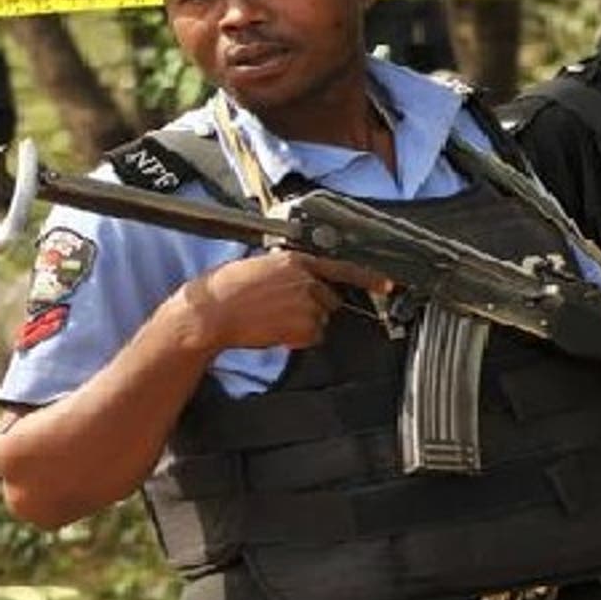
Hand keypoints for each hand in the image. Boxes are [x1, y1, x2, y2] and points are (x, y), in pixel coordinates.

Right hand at [178, 250, 390, 351]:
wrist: (212, 313)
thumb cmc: (225, 289)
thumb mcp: (259, 266)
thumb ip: (287, 270)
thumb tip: (301, 280)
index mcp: (295, 260)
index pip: (342, 268)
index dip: (369, 278)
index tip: (389, 284)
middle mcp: (307, 280)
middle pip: (330, 300)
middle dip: (314, 307)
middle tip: (281, 310)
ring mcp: (307, 304)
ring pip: (320, 321)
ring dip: (302, 324)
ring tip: (271, 319)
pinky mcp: (304, 327)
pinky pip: (311, 338)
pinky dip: (295, 339)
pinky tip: (273, 331)